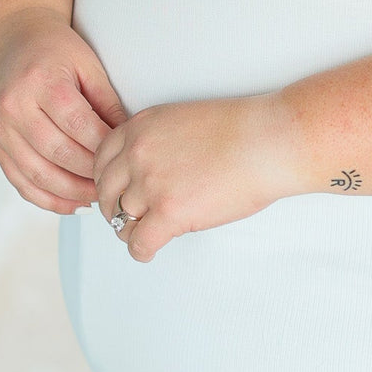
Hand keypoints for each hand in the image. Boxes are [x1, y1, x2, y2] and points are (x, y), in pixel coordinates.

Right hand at [0, 6, 128, 213]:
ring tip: (100, 198)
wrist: (10, 34)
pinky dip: (47, 197)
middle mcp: (14, 108)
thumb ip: (107, 103)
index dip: (106, 146)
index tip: (128, 158)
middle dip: (91, 174)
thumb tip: (128, 139)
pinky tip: (72, 203)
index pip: (79, 126)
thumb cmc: (56, 47)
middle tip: (119, 183)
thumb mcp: (88, 64)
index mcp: (41, 83)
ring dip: (72, 192)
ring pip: (38, 174)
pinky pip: (20, 180)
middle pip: (58, 153)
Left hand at [92, 94, 299, 261]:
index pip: (102, 159)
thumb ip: (157, 141)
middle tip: (127, 217)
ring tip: (146, 234)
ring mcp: (151, 184)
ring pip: (120, 220)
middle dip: (114, 207)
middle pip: (106, 191)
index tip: (116, 192)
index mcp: (142, 126)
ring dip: (131, 230)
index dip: (108, 181)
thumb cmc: (242, 129)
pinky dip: (141, 251)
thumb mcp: (183, 120)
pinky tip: (151, 251)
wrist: (269, 141)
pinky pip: (139, 243)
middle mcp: (138, 153)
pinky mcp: (169, 213)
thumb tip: (146, 173)